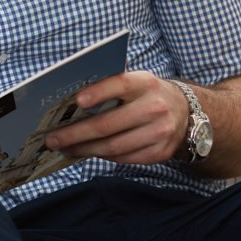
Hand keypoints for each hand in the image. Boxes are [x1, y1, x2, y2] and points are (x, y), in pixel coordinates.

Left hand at [43, 70, 187, 164]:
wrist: (186, 113)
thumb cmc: (146, 95)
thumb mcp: (136, 82)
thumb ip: (110, 87)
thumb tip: (69, 104)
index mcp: (145, 83)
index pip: (120, 84)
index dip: (98, 93)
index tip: (76, 101)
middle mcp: (155, 107)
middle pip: (108, 124)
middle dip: (75, 134)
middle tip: (53, 138)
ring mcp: (160, 132)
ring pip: (113, 147)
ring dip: (84, 149)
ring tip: (65, 148)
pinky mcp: (160, 152)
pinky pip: (123, 159)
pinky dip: (102, 157)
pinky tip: (88, 152)